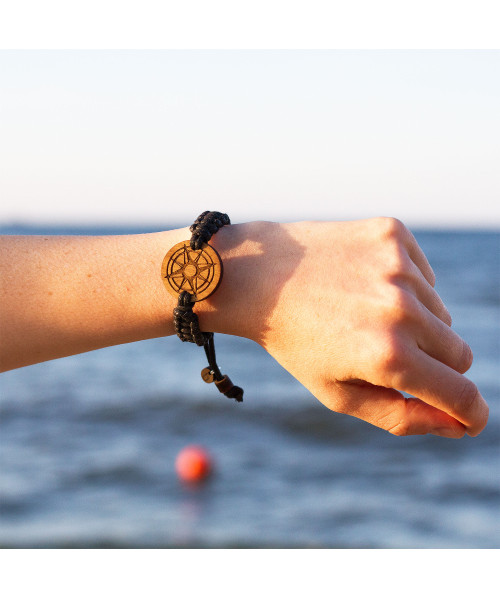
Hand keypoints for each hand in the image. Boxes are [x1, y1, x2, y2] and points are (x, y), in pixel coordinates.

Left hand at [213, 218, 488, 437]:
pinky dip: (405, 287)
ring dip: (416, 324)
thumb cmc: (296, 342)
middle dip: (434, 366)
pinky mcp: (392, 234)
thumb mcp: (339, 393)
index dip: (471, 413)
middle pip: (459, 354)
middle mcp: (401, 309)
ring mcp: (399, 266)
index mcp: (387, 356)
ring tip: (363, 316)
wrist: (257, 276)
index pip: (461, 394)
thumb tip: (456, 425)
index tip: (470, 419)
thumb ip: (401, 417)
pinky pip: (424, 276)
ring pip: (442, 314)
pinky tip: (363, 285)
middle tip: (389, 356)